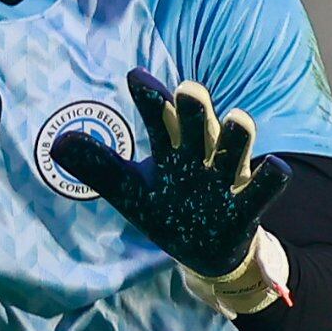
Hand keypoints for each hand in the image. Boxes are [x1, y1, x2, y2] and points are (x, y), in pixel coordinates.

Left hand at [47, 70, 288, 306]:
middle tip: (187, 91)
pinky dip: (270, 179)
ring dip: (238, 135)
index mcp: (172, 150)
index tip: (136, 77)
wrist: (205, 253)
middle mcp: (200, 157)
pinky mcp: (245, 209)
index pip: (161, 118)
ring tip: (238, 119)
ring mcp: (224, 181)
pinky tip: (275, 168)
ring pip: (234, 150)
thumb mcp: (130, 191)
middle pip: (200, 125)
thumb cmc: (168, 210)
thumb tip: (56, 144)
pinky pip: (261, 191)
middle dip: (196, 108)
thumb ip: (99, 167)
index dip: (151, 99)